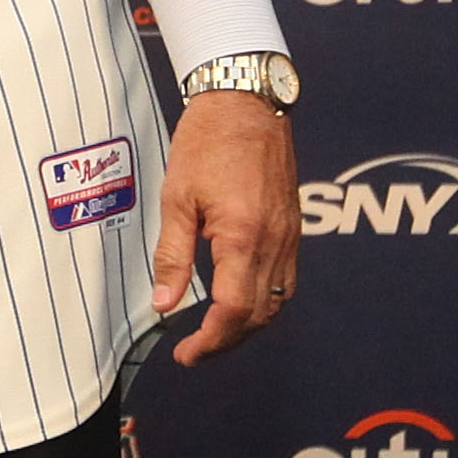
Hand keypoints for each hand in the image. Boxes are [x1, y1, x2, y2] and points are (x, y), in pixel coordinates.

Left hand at [151, 91, 299, 365]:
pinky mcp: (294, 229)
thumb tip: (163, 304)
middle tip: (193, 351)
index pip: (233, 311)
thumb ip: (171, 254)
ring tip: (213, 333)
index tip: (185, 353)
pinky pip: (286, 282)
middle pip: (258, 316)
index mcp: (243, 236)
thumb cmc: (207, 142)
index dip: (210, 341)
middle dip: (226, 342)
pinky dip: (264, 303)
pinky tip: (239, 301)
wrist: (246, 103)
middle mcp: (275, 243)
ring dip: (247, 327)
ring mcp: (290, 237)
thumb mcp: (177, 197)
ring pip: (277, 303)